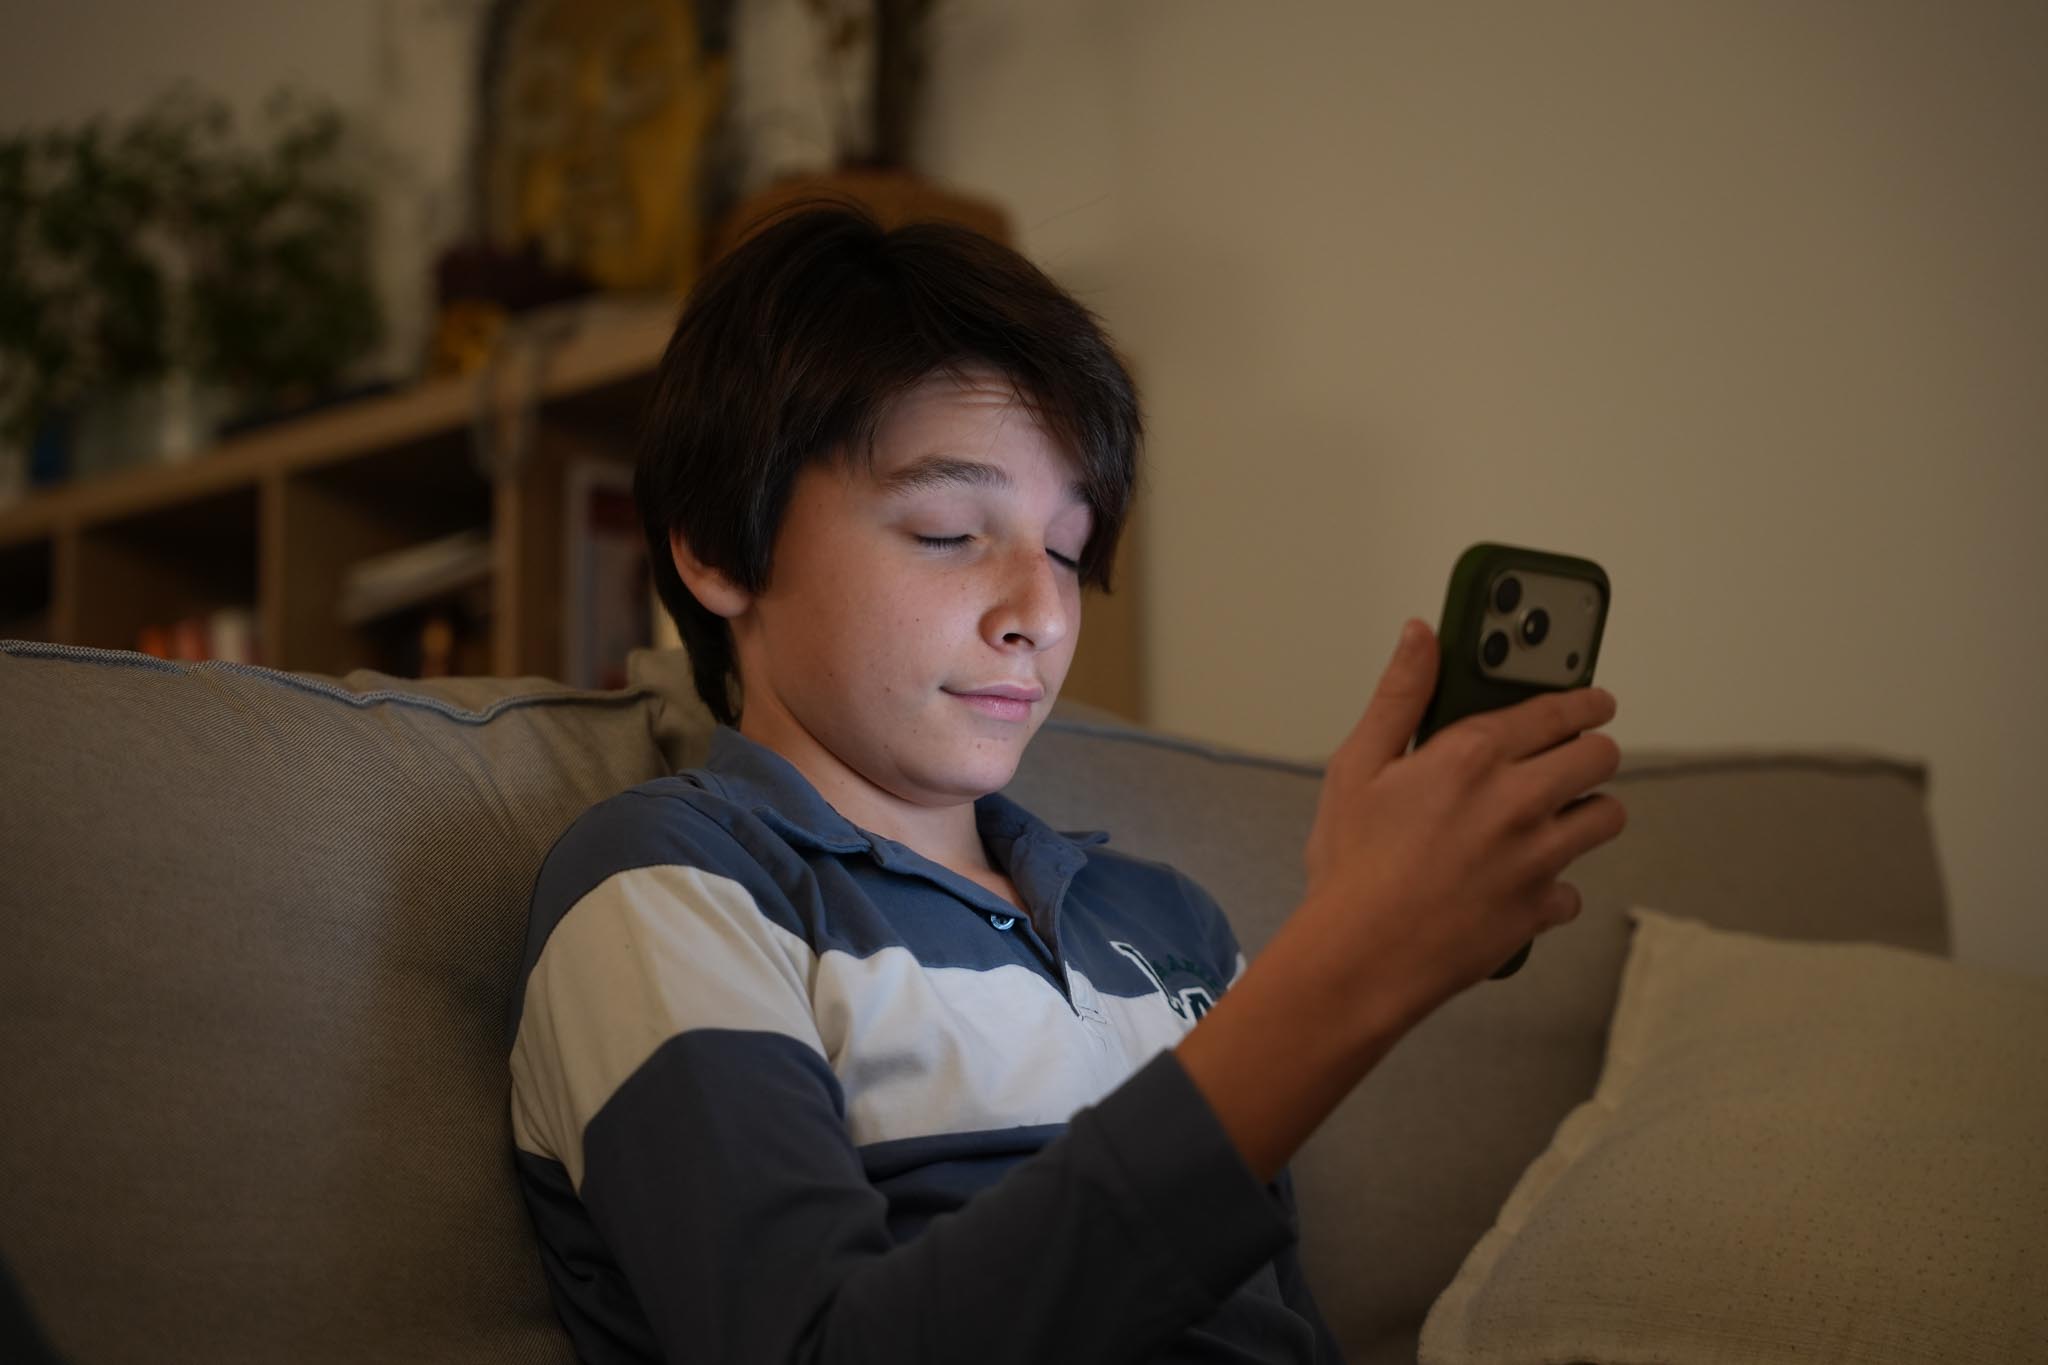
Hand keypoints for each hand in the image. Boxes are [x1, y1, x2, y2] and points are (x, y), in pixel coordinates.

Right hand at [1297, 617, 1626, 1030]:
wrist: (1360, 958)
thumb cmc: (1352, 864)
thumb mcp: (1357, 765)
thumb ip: (1399, 695)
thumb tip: (1422, 635)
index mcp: (1474, 756)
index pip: (1557, 711)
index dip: (1584, 700)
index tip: (1594, 700)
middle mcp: (1519, 801)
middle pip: (1601, 757)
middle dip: (1594, 749)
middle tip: (1576, 755)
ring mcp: (1537, 858)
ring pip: (1606, 818)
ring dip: (1589, 810)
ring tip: (1558, 815)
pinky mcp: (1539, 909)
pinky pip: (1572, 891)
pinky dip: (1553, 887)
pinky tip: (1521, 885)